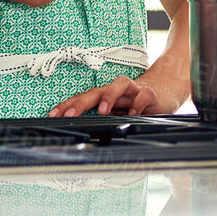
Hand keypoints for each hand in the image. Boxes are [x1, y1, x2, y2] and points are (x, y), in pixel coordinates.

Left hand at [48, 72, 186, 117]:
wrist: (163, 91)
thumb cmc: (135, 102)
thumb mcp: (117, 111)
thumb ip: (102, 118)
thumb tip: (81, 130)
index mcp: (104, 95)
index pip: (82, 98)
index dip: (67, 105)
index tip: (53, 115)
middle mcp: (116, 90)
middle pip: (95, 91)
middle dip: (80, 102)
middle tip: (69, 114)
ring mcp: (133, 90)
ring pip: (119, 85)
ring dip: (109, 96)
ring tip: (102, 110)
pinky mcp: (149, 94)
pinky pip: (143, 95)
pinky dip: (137, 104)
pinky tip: (133, 114)